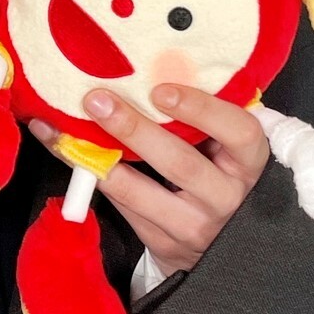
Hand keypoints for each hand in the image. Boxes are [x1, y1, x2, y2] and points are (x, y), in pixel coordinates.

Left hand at [29, 84, 269, 276]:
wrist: (223, 248)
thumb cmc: (222, 176)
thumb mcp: (230, 150)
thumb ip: (209, 120)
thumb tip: (156, 65)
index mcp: (250, 163)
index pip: (238, 132)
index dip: (201, 109)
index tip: (161, 90)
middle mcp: (227, 198)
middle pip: (181, 164)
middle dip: (135, 130)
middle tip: (98, 100)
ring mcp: (194, 226)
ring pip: (141, 193)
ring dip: (97, 159)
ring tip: (62, 128)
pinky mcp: (163, 243)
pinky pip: (122, 206)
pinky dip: (89, 176)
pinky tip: (64, 150)